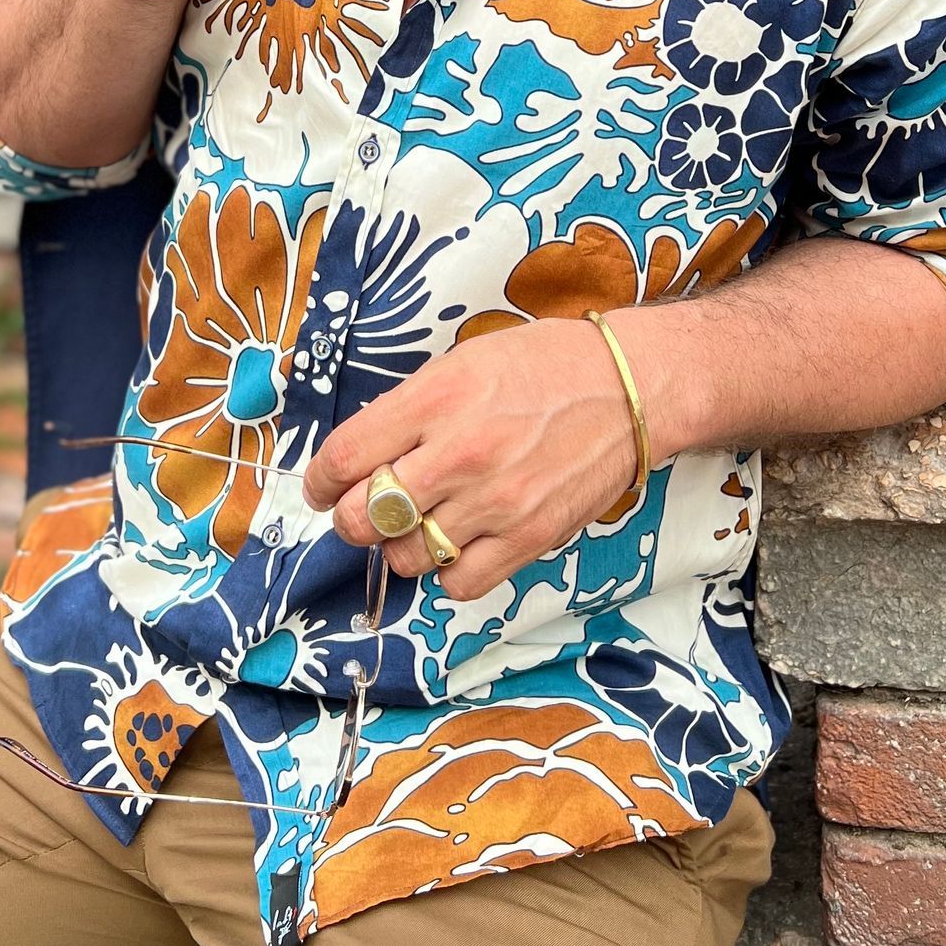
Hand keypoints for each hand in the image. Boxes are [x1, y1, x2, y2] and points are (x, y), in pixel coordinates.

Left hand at [301, 317, 643, 600]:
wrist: (627, 387)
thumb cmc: (544, 366)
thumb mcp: (463, 363)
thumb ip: (409, 408)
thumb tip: (360, 456)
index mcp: (436, 398)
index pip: (345, 456)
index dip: (319, 481)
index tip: (321, 487)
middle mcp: (459, 453)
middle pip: (364, 517)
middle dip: (352, 518)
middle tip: (364, 510)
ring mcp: (496, 501)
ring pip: (405, 556)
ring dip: (400, 545)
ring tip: (421, 522)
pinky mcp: (529, 538)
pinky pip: (458, 583)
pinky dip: (447, 571)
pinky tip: (459, 542)